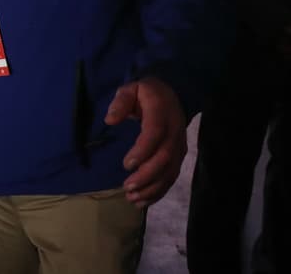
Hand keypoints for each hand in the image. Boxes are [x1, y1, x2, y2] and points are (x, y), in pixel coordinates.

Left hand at [105, 77, 187, 207]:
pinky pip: (172, 177)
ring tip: (133, 198)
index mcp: (161, 112)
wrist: (173, 94)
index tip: (126, 164)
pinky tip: (143, 202)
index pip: (155, 133)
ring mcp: (180, 146)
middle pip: (165, 157)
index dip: (143, 150)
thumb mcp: (131, 89)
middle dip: (147, 175)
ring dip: (152, 188)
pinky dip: (159, 191)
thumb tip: (110, 120)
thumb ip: (121, 101)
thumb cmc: (146, 93)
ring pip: (170, 171)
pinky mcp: (180, 157)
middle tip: (128, 187)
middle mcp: (175, 131)